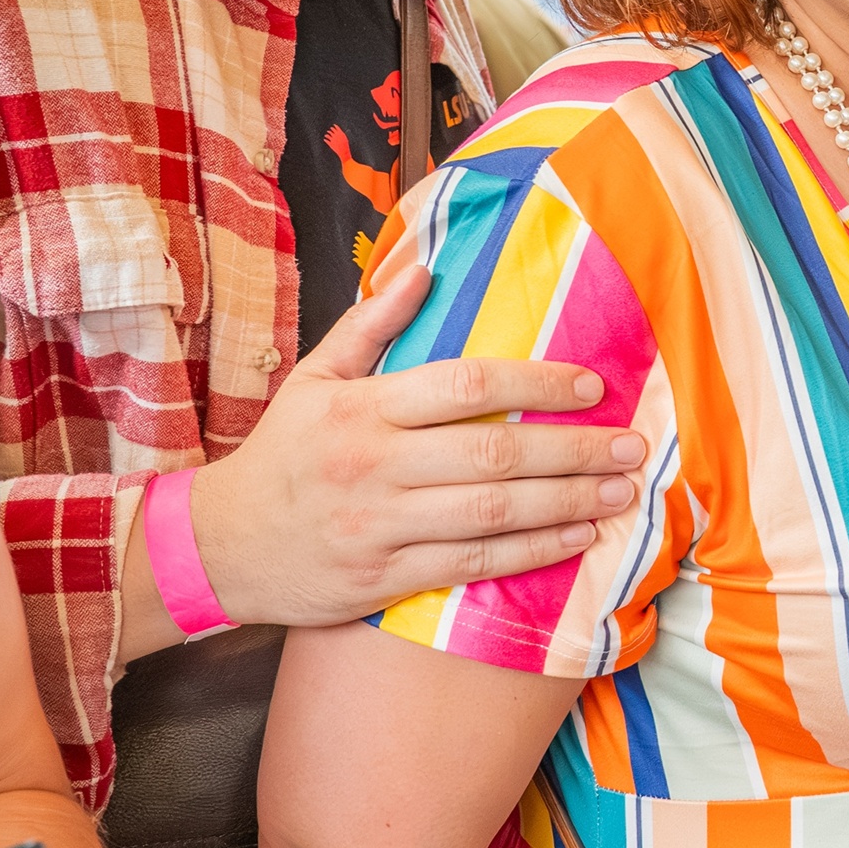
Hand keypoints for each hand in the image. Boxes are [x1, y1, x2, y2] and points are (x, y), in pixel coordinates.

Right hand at [181, 265, 645, 633]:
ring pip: (490, 514)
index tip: (591, 385)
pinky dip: (530, 552)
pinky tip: (576, 537)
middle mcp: (373, 466)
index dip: (534, 383)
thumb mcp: (313, 380)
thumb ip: (371, 326)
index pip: (462, 386)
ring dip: (566, 503)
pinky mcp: (383, 578)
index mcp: (360, 410)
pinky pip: (470, 564)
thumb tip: (425, 269)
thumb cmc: (281, 455)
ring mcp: (378, 527)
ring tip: (620, 492)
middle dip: (571, 450)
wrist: (217, 548)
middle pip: (491, 454)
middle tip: (630, 445)